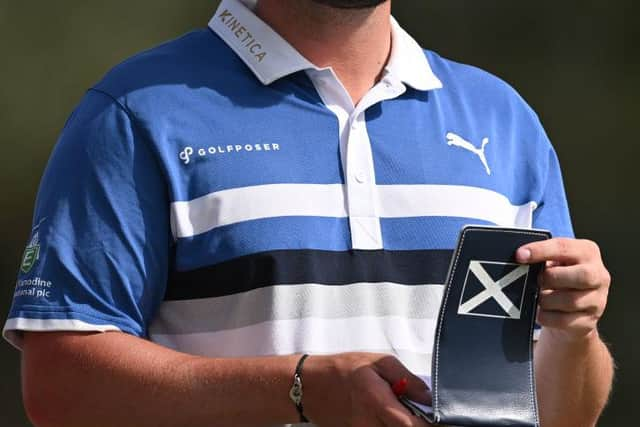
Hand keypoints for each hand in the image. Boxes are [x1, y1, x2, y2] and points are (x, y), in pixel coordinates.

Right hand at [303, 352, 431, 426]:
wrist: (310, 387)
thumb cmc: (342, 370)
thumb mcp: (378, 362)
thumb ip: (406, 378)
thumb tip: (429, 396)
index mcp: (377, 401)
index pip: (410, 425)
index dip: (430, 426)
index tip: (446, 422)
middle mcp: (370, 424)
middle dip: (419, 425)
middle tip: (427, 414)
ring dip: (406, 423)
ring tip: (403, 409)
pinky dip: (392, 424)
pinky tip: (393, 414)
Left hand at [516, 238, 610, 340]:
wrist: (569, 309)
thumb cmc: (557, 278)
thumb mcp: (552, 262)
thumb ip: (540, 258)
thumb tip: (520, 256)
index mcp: (587, 252)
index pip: (564, 247)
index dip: (540, 250)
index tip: (520, 255)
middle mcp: (599, 275)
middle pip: (582, 275)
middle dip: (551, 278)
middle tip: (536, 281)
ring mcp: (598, 300)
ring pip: (571, 301)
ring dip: (546, 300)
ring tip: (537, 298)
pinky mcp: (589, 321)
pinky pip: (565, 321)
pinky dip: (547, 317)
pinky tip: (540, 312)